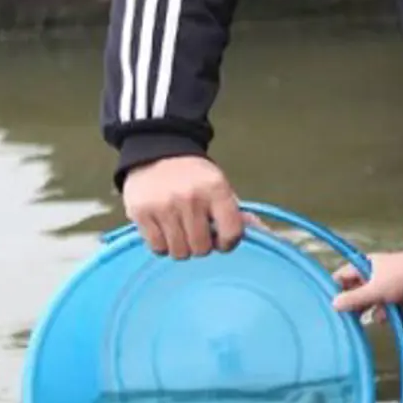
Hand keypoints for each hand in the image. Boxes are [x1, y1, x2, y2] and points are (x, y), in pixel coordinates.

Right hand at [122, 156, 243, 258]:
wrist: (156, 150)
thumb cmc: (193, 175)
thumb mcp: (219, 186)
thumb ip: (236, 213)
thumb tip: (261, 232)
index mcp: (216, 188)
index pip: (231, 233)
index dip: (228, 242)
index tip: (221, 238)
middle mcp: (190, 197)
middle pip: (202, 249)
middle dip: (201, 244)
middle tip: (196, 231)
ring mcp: (164, 206)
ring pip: (179, 252)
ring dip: (181, 246)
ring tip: (179, 230)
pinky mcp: (141, 213)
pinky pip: (157, 248)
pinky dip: (162, 245)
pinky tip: (164, 229)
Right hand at [332, 250, 402, 318]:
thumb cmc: (400, 277)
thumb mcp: (374, 288)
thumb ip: (354, 298)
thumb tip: (333, 305)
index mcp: (362, 268)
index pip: (341, 278)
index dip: (333, 289)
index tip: (326, 306)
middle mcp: (369, 280)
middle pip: (352, 295)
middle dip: (348, 307)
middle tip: (339, 322)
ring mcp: (381, 292)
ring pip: (366, 306)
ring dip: (364, 314)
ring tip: (356, 324)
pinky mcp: (393, 304)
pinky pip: (380, 314)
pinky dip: (381, 317)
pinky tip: (383, 318)